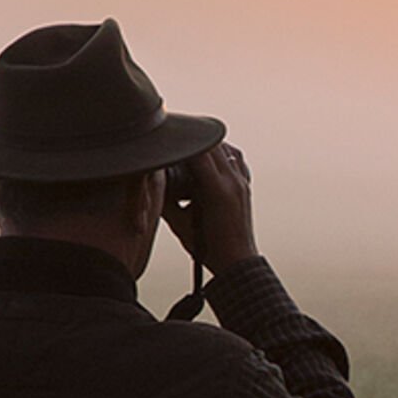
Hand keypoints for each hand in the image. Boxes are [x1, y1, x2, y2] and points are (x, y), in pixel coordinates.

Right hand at [162, 143, 259, 272]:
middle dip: (192, 139)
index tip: (166, 135)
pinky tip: (208, 157)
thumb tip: (151, 179)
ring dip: (207, 144)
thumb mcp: (180, 224)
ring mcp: (242, 182)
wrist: (237, 262)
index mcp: (218, 191)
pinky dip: (222, 153)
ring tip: (189, 145)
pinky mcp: (246, 186)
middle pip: (212, 145)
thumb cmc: (207, 249)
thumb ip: (166, 200)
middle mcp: (233, 182)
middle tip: (175, 135)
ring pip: (226, 148)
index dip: (180, 141)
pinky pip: (236, 158)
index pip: (198, 152)